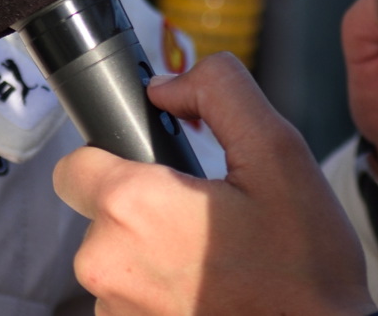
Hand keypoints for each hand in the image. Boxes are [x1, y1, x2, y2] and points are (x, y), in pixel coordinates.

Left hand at [54, 53, 374, 315]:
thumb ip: (220, 92)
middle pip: (100, 214)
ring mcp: (114, 313)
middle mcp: (107, 266)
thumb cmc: (302, 269)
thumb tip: (169, 84)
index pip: (75, 165)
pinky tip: (207, 294)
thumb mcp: (278, 153)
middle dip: (144, 209)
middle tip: (207, 220)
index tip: (159, 171)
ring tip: (213, 263)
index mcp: (133, 208)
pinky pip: (128, 302)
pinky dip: (160, 295)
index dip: (117, 158)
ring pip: (116, 261)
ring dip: (152, 257)